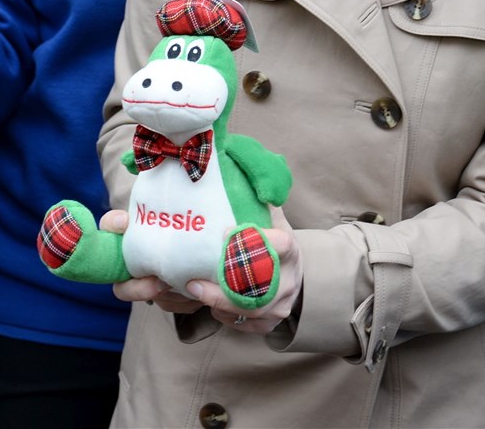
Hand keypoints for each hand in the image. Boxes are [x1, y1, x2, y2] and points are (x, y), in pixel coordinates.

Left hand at [108, 206, 305, 334]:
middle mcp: (288, 277)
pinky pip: (245, 325)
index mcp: (288, 246)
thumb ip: (250, 193)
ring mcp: (280, 303)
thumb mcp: (268, 213)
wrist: (294, 270)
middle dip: (224, 288)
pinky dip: (224, 317)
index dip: (256, 241)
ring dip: (218, 305)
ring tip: (190, 294)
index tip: (226, 234)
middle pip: (260, 289)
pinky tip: (206, 307)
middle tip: (191, 282)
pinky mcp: (269, 322)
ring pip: (250, 312)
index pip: (281, 243)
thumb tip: (223, 159)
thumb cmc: (271, 235)